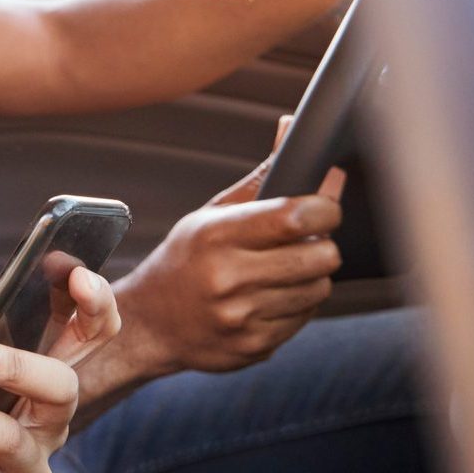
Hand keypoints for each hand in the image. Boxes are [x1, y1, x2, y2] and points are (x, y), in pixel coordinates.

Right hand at [110, 153, 346, 376]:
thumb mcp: (211, 214)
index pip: (298, 217)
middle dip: (321, 245)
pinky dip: (296, 305)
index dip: (326, 208)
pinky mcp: (254, 346)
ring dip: (310, 277)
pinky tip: (268, 298)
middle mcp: (227, 277)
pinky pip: (305, 318)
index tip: (322, 208)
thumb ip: (262, 177)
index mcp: (216, 235)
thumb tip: (294, 127)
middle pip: (322, 256)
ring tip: (280, 271)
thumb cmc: (184, 260)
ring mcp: (241, 316)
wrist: (148, 324)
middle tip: (301, 242)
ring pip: (319, 288)